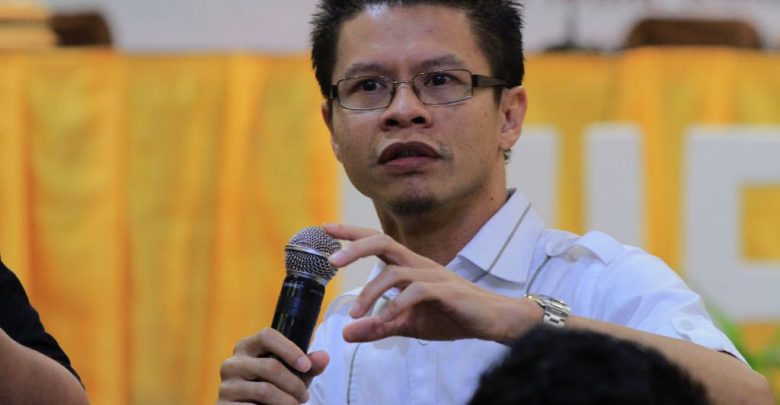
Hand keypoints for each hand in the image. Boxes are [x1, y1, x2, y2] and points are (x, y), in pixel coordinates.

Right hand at [217, 328, 328, 404]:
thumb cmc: (276, 388)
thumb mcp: (294, 375)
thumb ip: (310, 366)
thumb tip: (323, 357)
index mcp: (247, 346)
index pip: (266, 335)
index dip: (289, 349)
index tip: (306, 365)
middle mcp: (232, 363)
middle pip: (270, 366)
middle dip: (294, 383)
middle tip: (305, 396)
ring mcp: (226, 385)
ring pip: (265, 390)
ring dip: (287, 401)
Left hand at [324, 224, 540, 342]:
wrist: (493, 321)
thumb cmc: (452, 316)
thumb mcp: (409, 324)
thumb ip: (378, 327)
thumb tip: (345, 334)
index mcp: (409, 266)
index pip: (376, 242)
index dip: (350, 234)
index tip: (324, 228)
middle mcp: (418, 265)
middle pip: (382, 242)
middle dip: (355, 247)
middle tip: (331, 261)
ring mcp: (433, 276)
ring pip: (395, 272)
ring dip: (371, 292)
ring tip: (355, 313)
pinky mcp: (446, 292)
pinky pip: (416, 293)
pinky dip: (397, 307)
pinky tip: (385, 321)